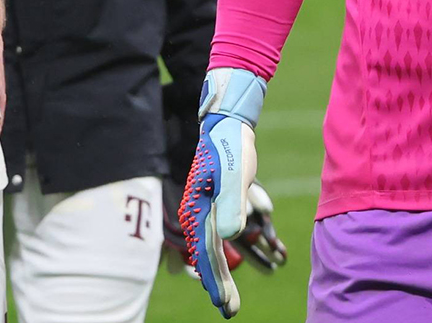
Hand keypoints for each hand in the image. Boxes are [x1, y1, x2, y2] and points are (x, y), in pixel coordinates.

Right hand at [178, 67, 267, 317]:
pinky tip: (225, 270)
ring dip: (220, 276)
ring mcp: (204, 211)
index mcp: (198, 211)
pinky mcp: (214, 206)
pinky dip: (221, 258)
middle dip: (218, 286)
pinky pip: (215, 239)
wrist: (228, 126)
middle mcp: (196, 214)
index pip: (206, 254)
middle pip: (207, 258)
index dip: (217, 281)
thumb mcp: (235, 176)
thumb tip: (230, 235)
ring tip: (229, 301)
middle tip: (231, 311)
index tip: (227, 305)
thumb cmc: (232, 149)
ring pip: (210, 251)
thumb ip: (232, 206)